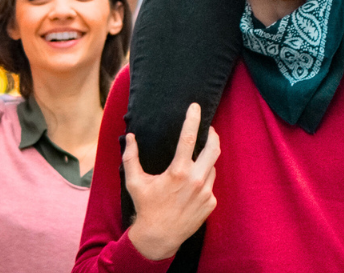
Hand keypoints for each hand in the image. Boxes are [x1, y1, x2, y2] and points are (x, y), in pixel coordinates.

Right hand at [124, 104, 219, 262]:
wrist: (159, 237)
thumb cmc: (146, 207)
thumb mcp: (135, 182)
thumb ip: (131, 157)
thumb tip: (129, 136)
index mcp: (178, 171)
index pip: (189, 137)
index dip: (193, 119)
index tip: (196, 106)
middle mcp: (195, 180)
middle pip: (213, 148)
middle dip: (213, 134)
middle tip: (209, 129)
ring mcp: (206, 192)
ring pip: (212, 167)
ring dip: (205, 161)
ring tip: (194, 164)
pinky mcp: (211, 203)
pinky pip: (211, 184)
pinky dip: (204, 181)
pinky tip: (192, 187)